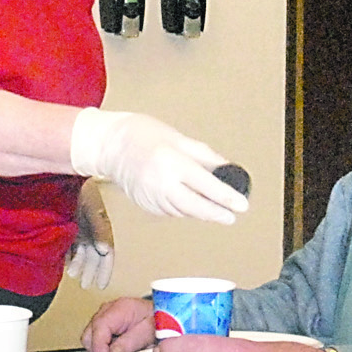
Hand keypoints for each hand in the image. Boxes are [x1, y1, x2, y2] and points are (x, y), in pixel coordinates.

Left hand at [64, 179, 115, 289]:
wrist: (64, 172)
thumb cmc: (81, 189)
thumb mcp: (94, 210)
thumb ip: (100, 229)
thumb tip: (105, 249)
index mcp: (102, 225)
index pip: (107, 252)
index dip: (105, 270)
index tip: (101, 284)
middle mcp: (92, 228)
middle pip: (94, 255)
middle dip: (91, 271)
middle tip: (86, 284)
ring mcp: (79, 227)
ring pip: (82, 251)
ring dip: (79, 264)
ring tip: (73, 274)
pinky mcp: (67, 225)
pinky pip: (70, 245)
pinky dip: (69, 255)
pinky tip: (65, 262)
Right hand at [67, 108, 248, 224]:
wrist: (110, 145)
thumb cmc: (143, 135)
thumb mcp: (179, 139)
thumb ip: (205, 157)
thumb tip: (227, 169)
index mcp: (172, 163)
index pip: (206, 185)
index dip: (226, 198)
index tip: (241, 205)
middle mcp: (162, 183)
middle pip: (195, 207)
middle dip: (216, 214)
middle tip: (231, 216)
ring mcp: (152, 197)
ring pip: (184, 212)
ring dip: (201, 213)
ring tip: (216, 210)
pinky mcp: (146, 205)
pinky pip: (171, 211)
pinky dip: (184, 209)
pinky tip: (190, 203)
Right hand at [81, 296, 155, 351]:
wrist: (164, 316)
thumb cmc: (158, 322)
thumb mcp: (148, 334)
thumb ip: (129, 343)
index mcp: (120, 308)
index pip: (100, 327)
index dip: (98, 347)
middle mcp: (109, 309)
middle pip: (90, 332)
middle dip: (96, 350)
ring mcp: (105, 315)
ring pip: (89, 336)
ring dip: (98, 349)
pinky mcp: (105, 323)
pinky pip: (95, 337)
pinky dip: (101, 347)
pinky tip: (113, 351)